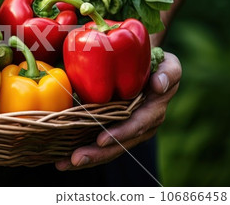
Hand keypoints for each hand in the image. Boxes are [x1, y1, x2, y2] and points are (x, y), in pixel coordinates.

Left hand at [55, 51, 181, 169]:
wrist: (147, 68)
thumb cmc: (157, 65)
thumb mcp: (169, 65)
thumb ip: (168, 74)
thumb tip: (158, 86)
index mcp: (153, 112)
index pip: (136, 126)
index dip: (120, 133)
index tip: (101, 139)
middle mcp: (140, 127)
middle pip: (118, 145)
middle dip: (97, 154)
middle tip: (75, 159)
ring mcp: (126, 132)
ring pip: (106, 149)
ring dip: (86, 157)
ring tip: (62, 164)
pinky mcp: (112, 130)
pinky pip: (98, 144)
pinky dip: (80, 150)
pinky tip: (61, 160)